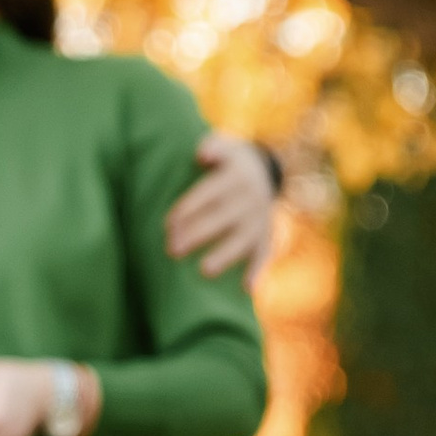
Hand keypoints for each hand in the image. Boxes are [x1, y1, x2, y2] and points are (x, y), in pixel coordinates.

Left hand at [164, 129, 278, 280]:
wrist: (264, 169)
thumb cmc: (228, 163)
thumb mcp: (225, 148)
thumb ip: (213, 147)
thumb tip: (202, 153)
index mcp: (236, 176)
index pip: (210, 193)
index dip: (190, 207)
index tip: (169, 223)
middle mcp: (251, 198)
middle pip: (222, 217)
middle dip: (198, 233)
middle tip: (172, 250)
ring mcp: (260, 218)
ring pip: (243, 238)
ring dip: (225, 255)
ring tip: (204, 270)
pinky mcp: (267, 234)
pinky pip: (265, 253)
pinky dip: (258, 270)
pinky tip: (246, 288)